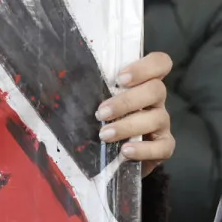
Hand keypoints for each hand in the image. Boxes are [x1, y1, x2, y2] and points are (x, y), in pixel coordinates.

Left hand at [97, 52, 174, 175]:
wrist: (112, 158)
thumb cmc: (101, 121)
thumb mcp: (94, 101)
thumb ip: (88, 89)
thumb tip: (57, 81)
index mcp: (143, 83)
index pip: (160, 63)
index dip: (146, 67)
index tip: (121, 78)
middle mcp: (156, 100)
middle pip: (156, 89)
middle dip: (127, 101)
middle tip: (102, 112)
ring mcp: (162, 123)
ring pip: (157, 118)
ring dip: (128, 126)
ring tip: (104, 135)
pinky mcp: (164, 147)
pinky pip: (162, 147)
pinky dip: (143, 149)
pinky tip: (125, 151)